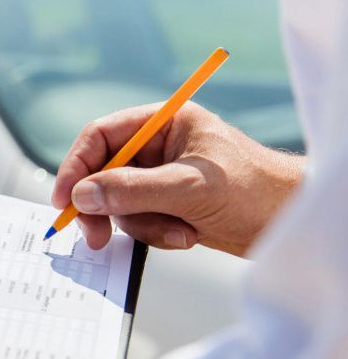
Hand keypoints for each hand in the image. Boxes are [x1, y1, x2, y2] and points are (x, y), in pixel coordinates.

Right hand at [53, 102, 303, 256]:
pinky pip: (139, 220)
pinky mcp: (169, 204)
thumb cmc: (256, 191)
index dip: (77, 166)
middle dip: (105, 206)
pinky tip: (188, 235)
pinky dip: (157, 233)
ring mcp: (162, 177)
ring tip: (179, 232)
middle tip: (95, 236)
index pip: (102, 136)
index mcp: (165, 123)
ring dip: (142, 224)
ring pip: (120, 202)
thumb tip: (83, 195)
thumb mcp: (189, 188)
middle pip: (104, 172)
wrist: (292, 223)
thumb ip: (132, 189)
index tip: (65, 200)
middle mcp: (159, 146)